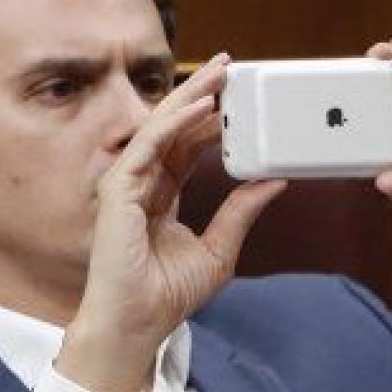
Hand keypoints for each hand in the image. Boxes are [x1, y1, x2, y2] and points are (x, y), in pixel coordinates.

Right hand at [56, 54, 286, 391]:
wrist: (139, 324)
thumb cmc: (167, 295)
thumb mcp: (220, 250)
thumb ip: (241, 213)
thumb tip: (273, 181)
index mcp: (162, 194)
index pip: (187, 145)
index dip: (211, 119)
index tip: (237, 98)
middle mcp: (143, 183)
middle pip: (174, 127)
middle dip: (201, 93)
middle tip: (229, 67)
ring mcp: (128, 184)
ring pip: (161, 127)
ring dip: (191, 96)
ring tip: (219, 74)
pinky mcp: (119, 191)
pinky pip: (149, 145)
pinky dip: (175, 122)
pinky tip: (202, 106)